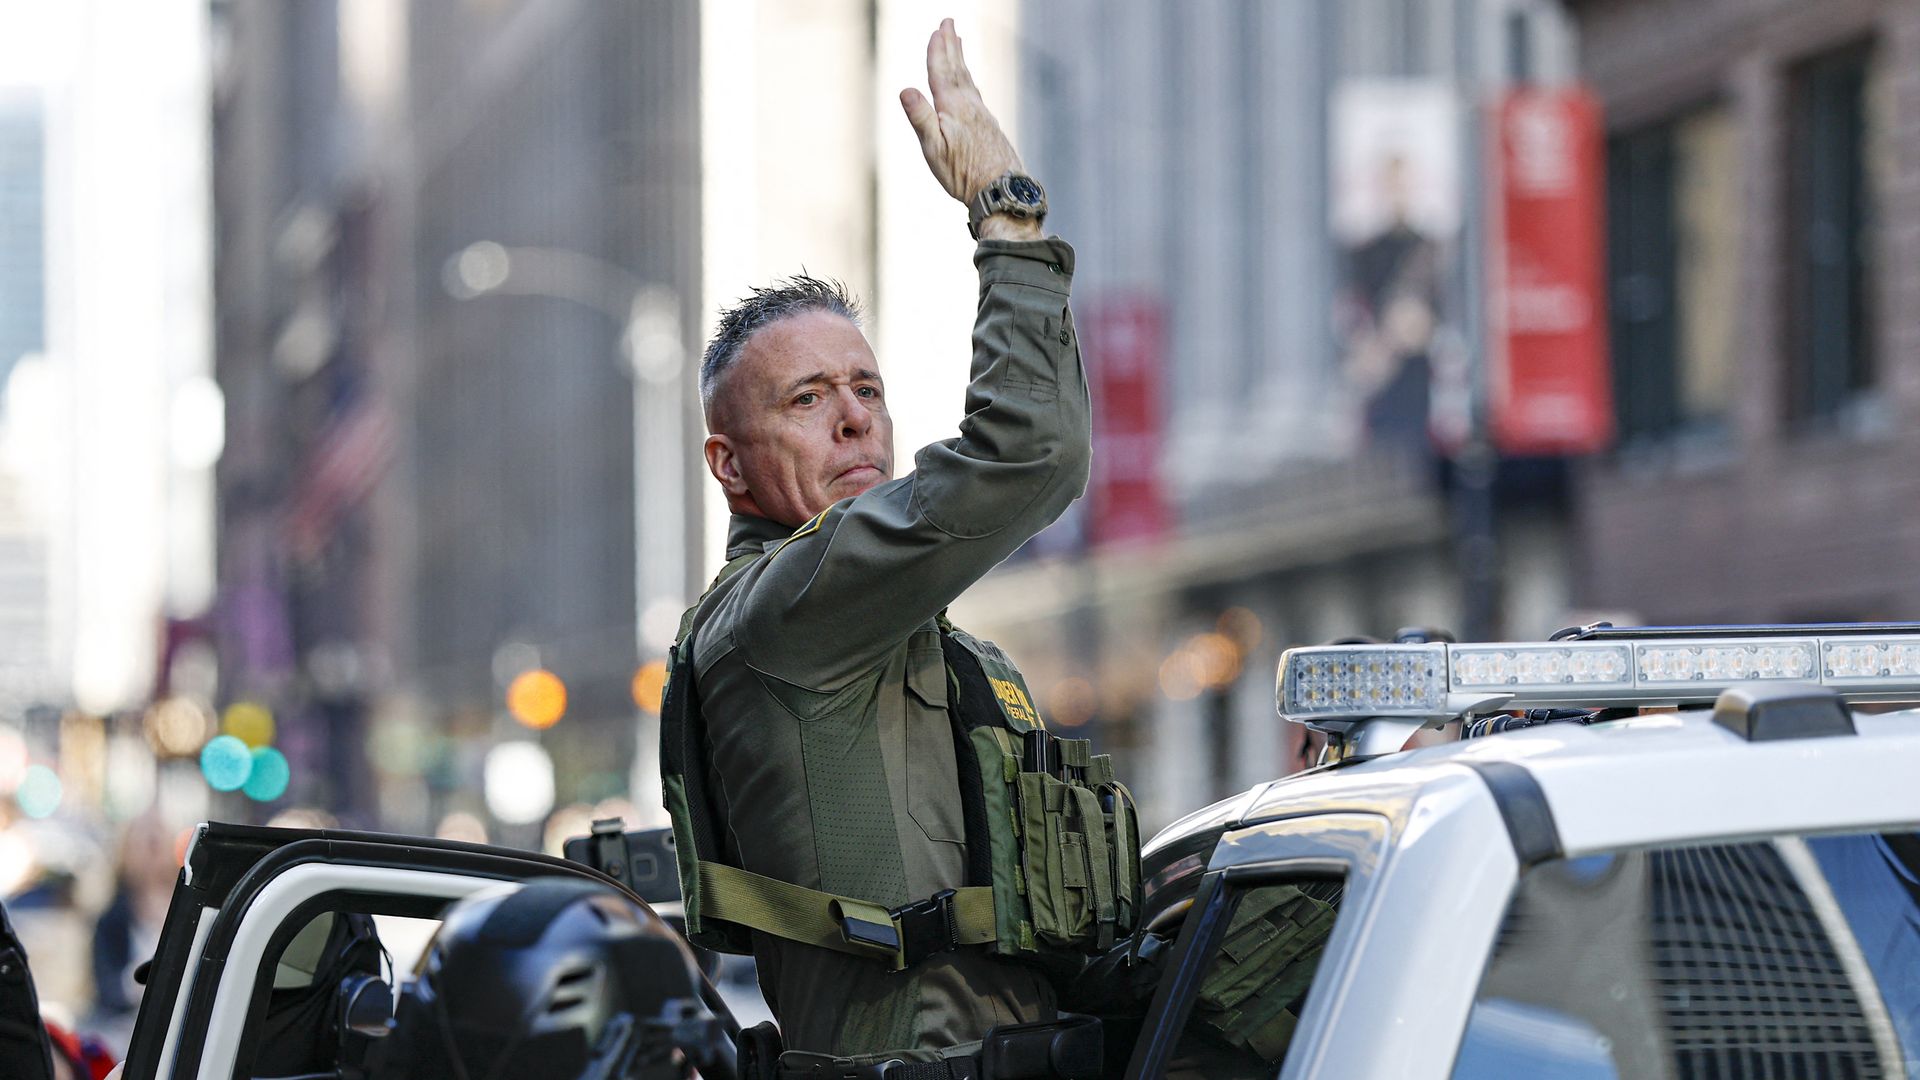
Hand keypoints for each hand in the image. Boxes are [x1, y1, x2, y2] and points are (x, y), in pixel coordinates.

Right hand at [899, 19, 1030, 223]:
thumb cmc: (964, 174)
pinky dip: (969, 80)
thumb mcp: (934, 149)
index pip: (942, 73)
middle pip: (958, 69)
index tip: (938, 30)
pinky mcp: (989, 126)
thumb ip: (921, 118)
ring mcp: (982, 115)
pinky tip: (969, 85)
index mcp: (954, 108)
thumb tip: (905, 90)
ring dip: (961, 59)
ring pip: (968, 80)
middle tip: (948, 23)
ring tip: (958, 43)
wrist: (1001, 189)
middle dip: (951, 45)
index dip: (938, 52)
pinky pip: (976, 93)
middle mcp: (970, 106)